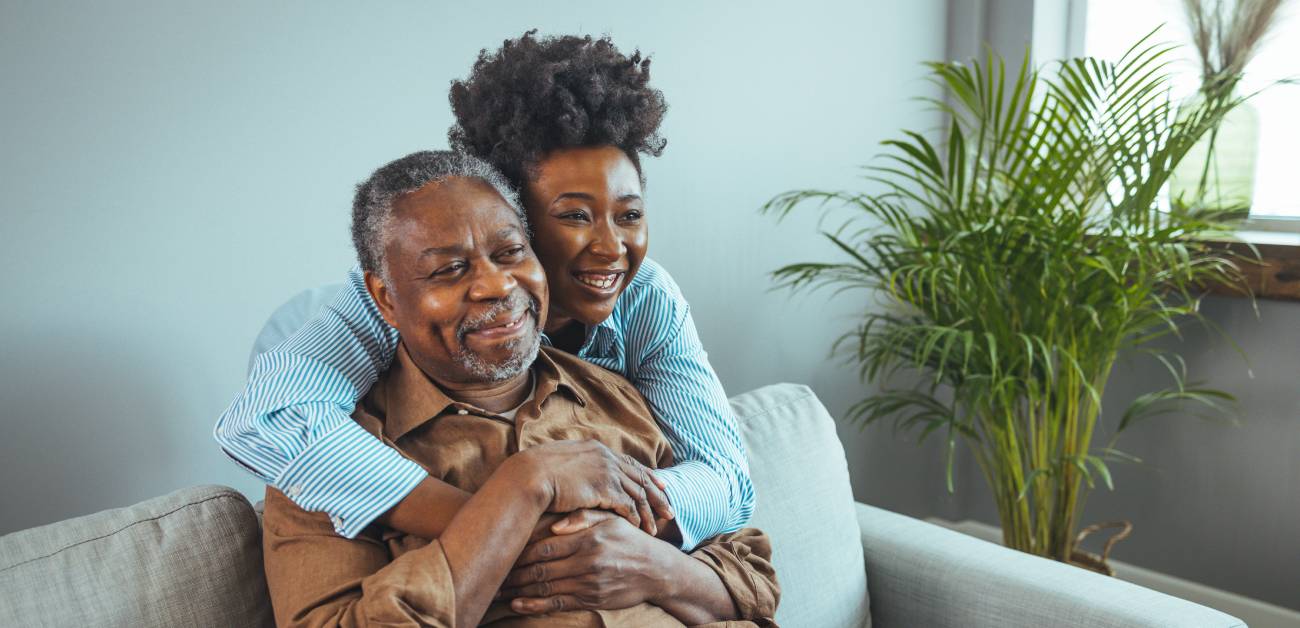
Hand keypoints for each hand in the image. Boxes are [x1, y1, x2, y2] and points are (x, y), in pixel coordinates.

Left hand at [500, 515, 676, 613]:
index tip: (503, 551)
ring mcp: (589, 583)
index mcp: (588, 538)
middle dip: (513, 573)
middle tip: (493, 574)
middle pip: (540, 568)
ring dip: (519, 590)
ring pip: (546, 587)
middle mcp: (587, 561)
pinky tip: (518, 604)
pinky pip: (558, 603)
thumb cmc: (629, 539)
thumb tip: (554, 522)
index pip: (545, 546)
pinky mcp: (591, 599)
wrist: (656, 570)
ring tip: (499, 590)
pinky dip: (535, 605)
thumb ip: (583, 516)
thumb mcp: (611, 519)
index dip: (520, 551)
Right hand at [518, 440, 672, 535]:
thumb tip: (576, 473)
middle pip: (641, 478)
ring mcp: (607, 472)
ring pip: (638, 493)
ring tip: (656, 528)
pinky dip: (635, 518)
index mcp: (597, 449)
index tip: (661, 485)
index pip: (630, 463)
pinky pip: (627, 505)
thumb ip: (576, 466)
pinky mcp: (604, 488)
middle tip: (670, 510)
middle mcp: (606, 457)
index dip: (647, 475)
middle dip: (657, 495)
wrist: (529, 476)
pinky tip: (639, 529)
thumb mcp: (560, 462)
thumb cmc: (536, 472)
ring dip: (648, 512)